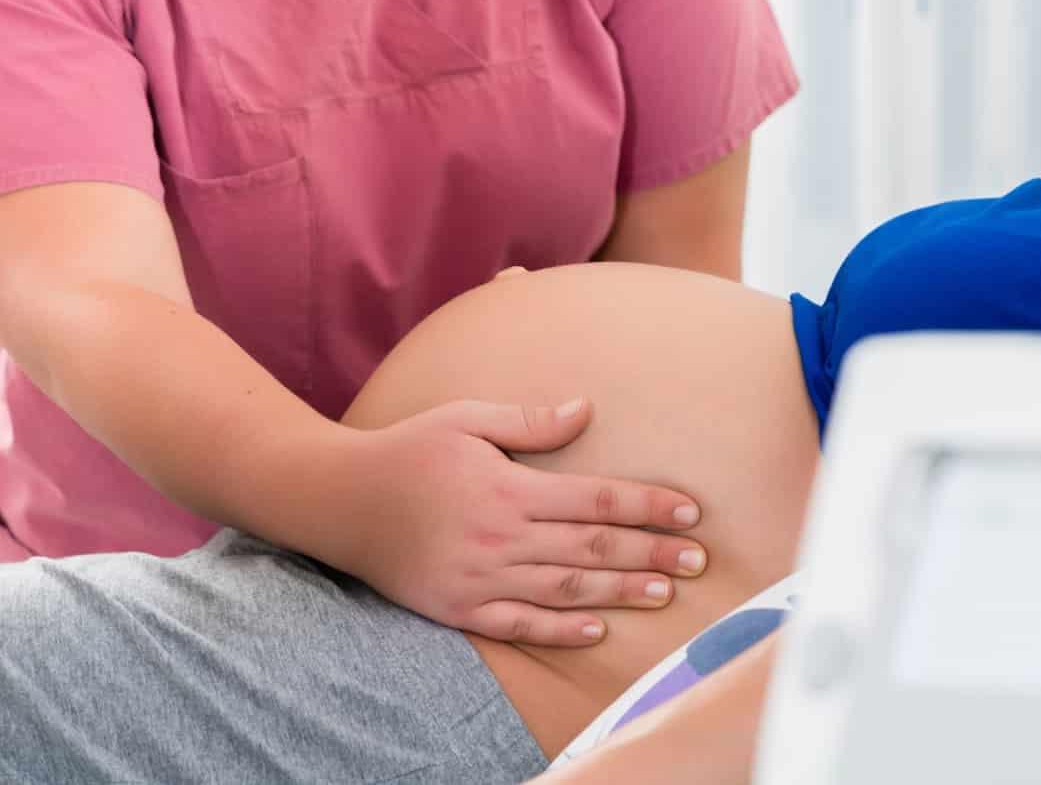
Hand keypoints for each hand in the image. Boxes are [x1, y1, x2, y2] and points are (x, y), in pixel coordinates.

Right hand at [325, 397, 707, 646]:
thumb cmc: (409, 450)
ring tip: (665, 593)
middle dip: (652, 553)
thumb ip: (530, 420)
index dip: (649, 506)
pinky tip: (596, 631)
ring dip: (620, 591)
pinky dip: (559, 630)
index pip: (598, 500)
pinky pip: (518, 624)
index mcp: (510, 487)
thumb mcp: (468, 418)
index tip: (691, 513)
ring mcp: (481, 577)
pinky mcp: (459, 607)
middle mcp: (502, 536)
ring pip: (566, 588)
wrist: (340, 500)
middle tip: (700, 560)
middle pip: (593, 547)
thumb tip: (586, 410)